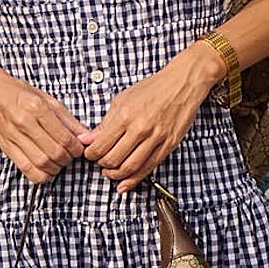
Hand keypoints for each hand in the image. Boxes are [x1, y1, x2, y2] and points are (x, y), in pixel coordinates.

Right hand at [0, 60, 90, 183]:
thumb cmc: (18, 92)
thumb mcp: (46, 98)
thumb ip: (66, 119)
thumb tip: (85, 135)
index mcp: (36, 107)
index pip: (64, 137)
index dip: (77, 148)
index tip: (79, 148)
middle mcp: (24, 122)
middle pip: (55, 152)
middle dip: (68, 158)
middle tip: (70, 155)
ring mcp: (13, 136)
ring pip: (41, 163)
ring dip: (56, 167)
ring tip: (59, 161)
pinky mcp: (5, 146)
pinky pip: (25, 168)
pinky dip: (40, 174)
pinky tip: (46, 169)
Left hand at [79, 46, 221, 193]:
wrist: (181, 84)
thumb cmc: (152, 89)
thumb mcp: (122, 100)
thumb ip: (105, 123)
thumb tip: (87, 139)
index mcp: (125, 115)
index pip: (101, 145)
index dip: (90, 154)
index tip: (89, 154)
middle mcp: (140, 128)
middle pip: (113, 159)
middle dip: (102, 166)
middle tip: (99, 163)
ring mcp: (156, 138)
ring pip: (130, 167)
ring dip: (116, 175)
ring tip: (110, 173)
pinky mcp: (168, 145)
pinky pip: (149, 167)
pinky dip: (134, 180)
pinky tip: (125, 183)